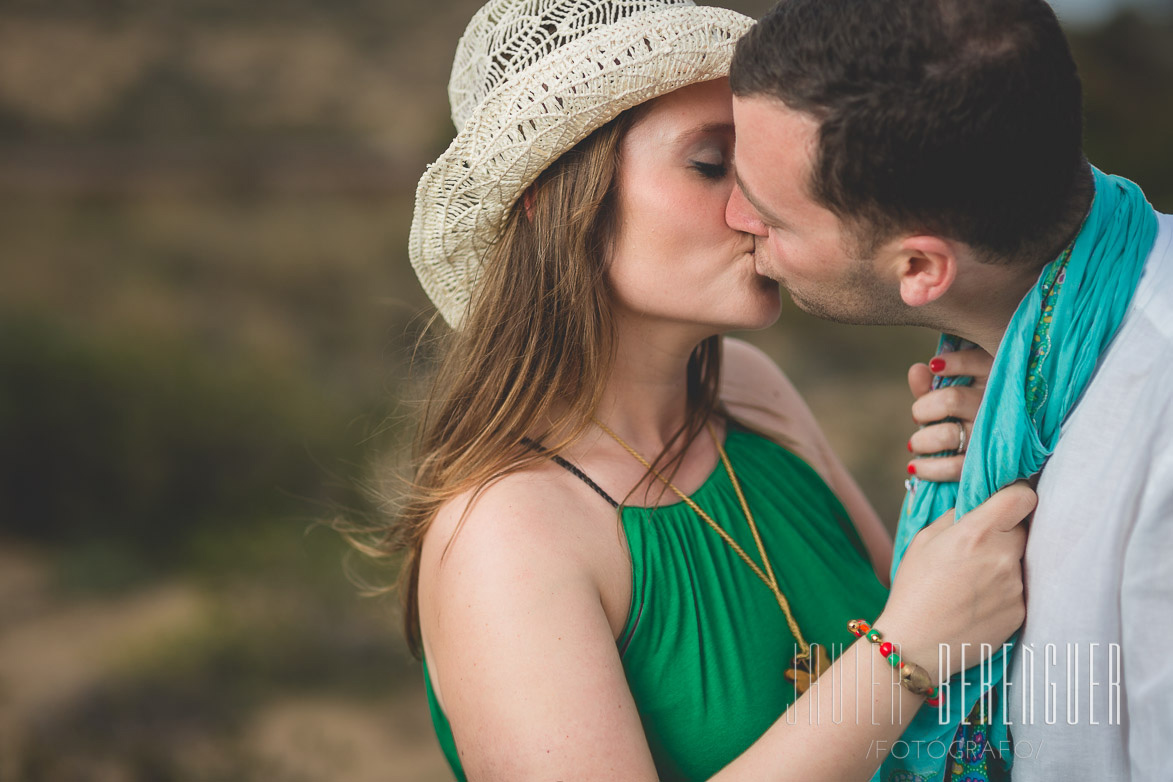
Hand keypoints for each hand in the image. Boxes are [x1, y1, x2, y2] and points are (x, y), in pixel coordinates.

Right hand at [875, 482, 1034, 681]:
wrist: (916, 644)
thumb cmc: (913, 589)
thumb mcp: (924, 540)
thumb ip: (956, 516)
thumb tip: (977, 503)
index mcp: (976, 533)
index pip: (1022, 496)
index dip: (1015, 495)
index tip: (1004, 503)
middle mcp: (1003, 557)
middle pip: (1023, 528)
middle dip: (1005, 532)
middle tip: (978, 547)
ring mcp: (1016, 586)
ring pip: (1021, 560)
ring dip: (1003, 563)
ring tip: (972, 582)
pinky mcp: (1021, 612)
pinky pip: (1019, 589)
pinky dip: (1003, 590)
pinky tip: (976, 602)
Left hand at [905, 348, 993, 481]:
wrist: (990, 457)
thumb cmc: (962, 416)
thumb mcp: (949, 394)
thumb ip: (931, 383)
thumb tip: (918, 370)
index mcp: (996, 383)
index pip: (979, 363)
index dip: (955, 362)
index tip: (935, 366)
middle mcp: (997, 409)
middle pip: (951, 400)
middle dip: (924, 409)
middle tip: (918, 416)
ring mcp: (993, 437)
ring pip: (947, 435)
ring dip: (922, 441)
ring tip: (915, 444)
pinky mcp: (986, 464)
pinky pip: (953, 467)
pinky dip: (928, 468)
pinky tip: (914, 466)